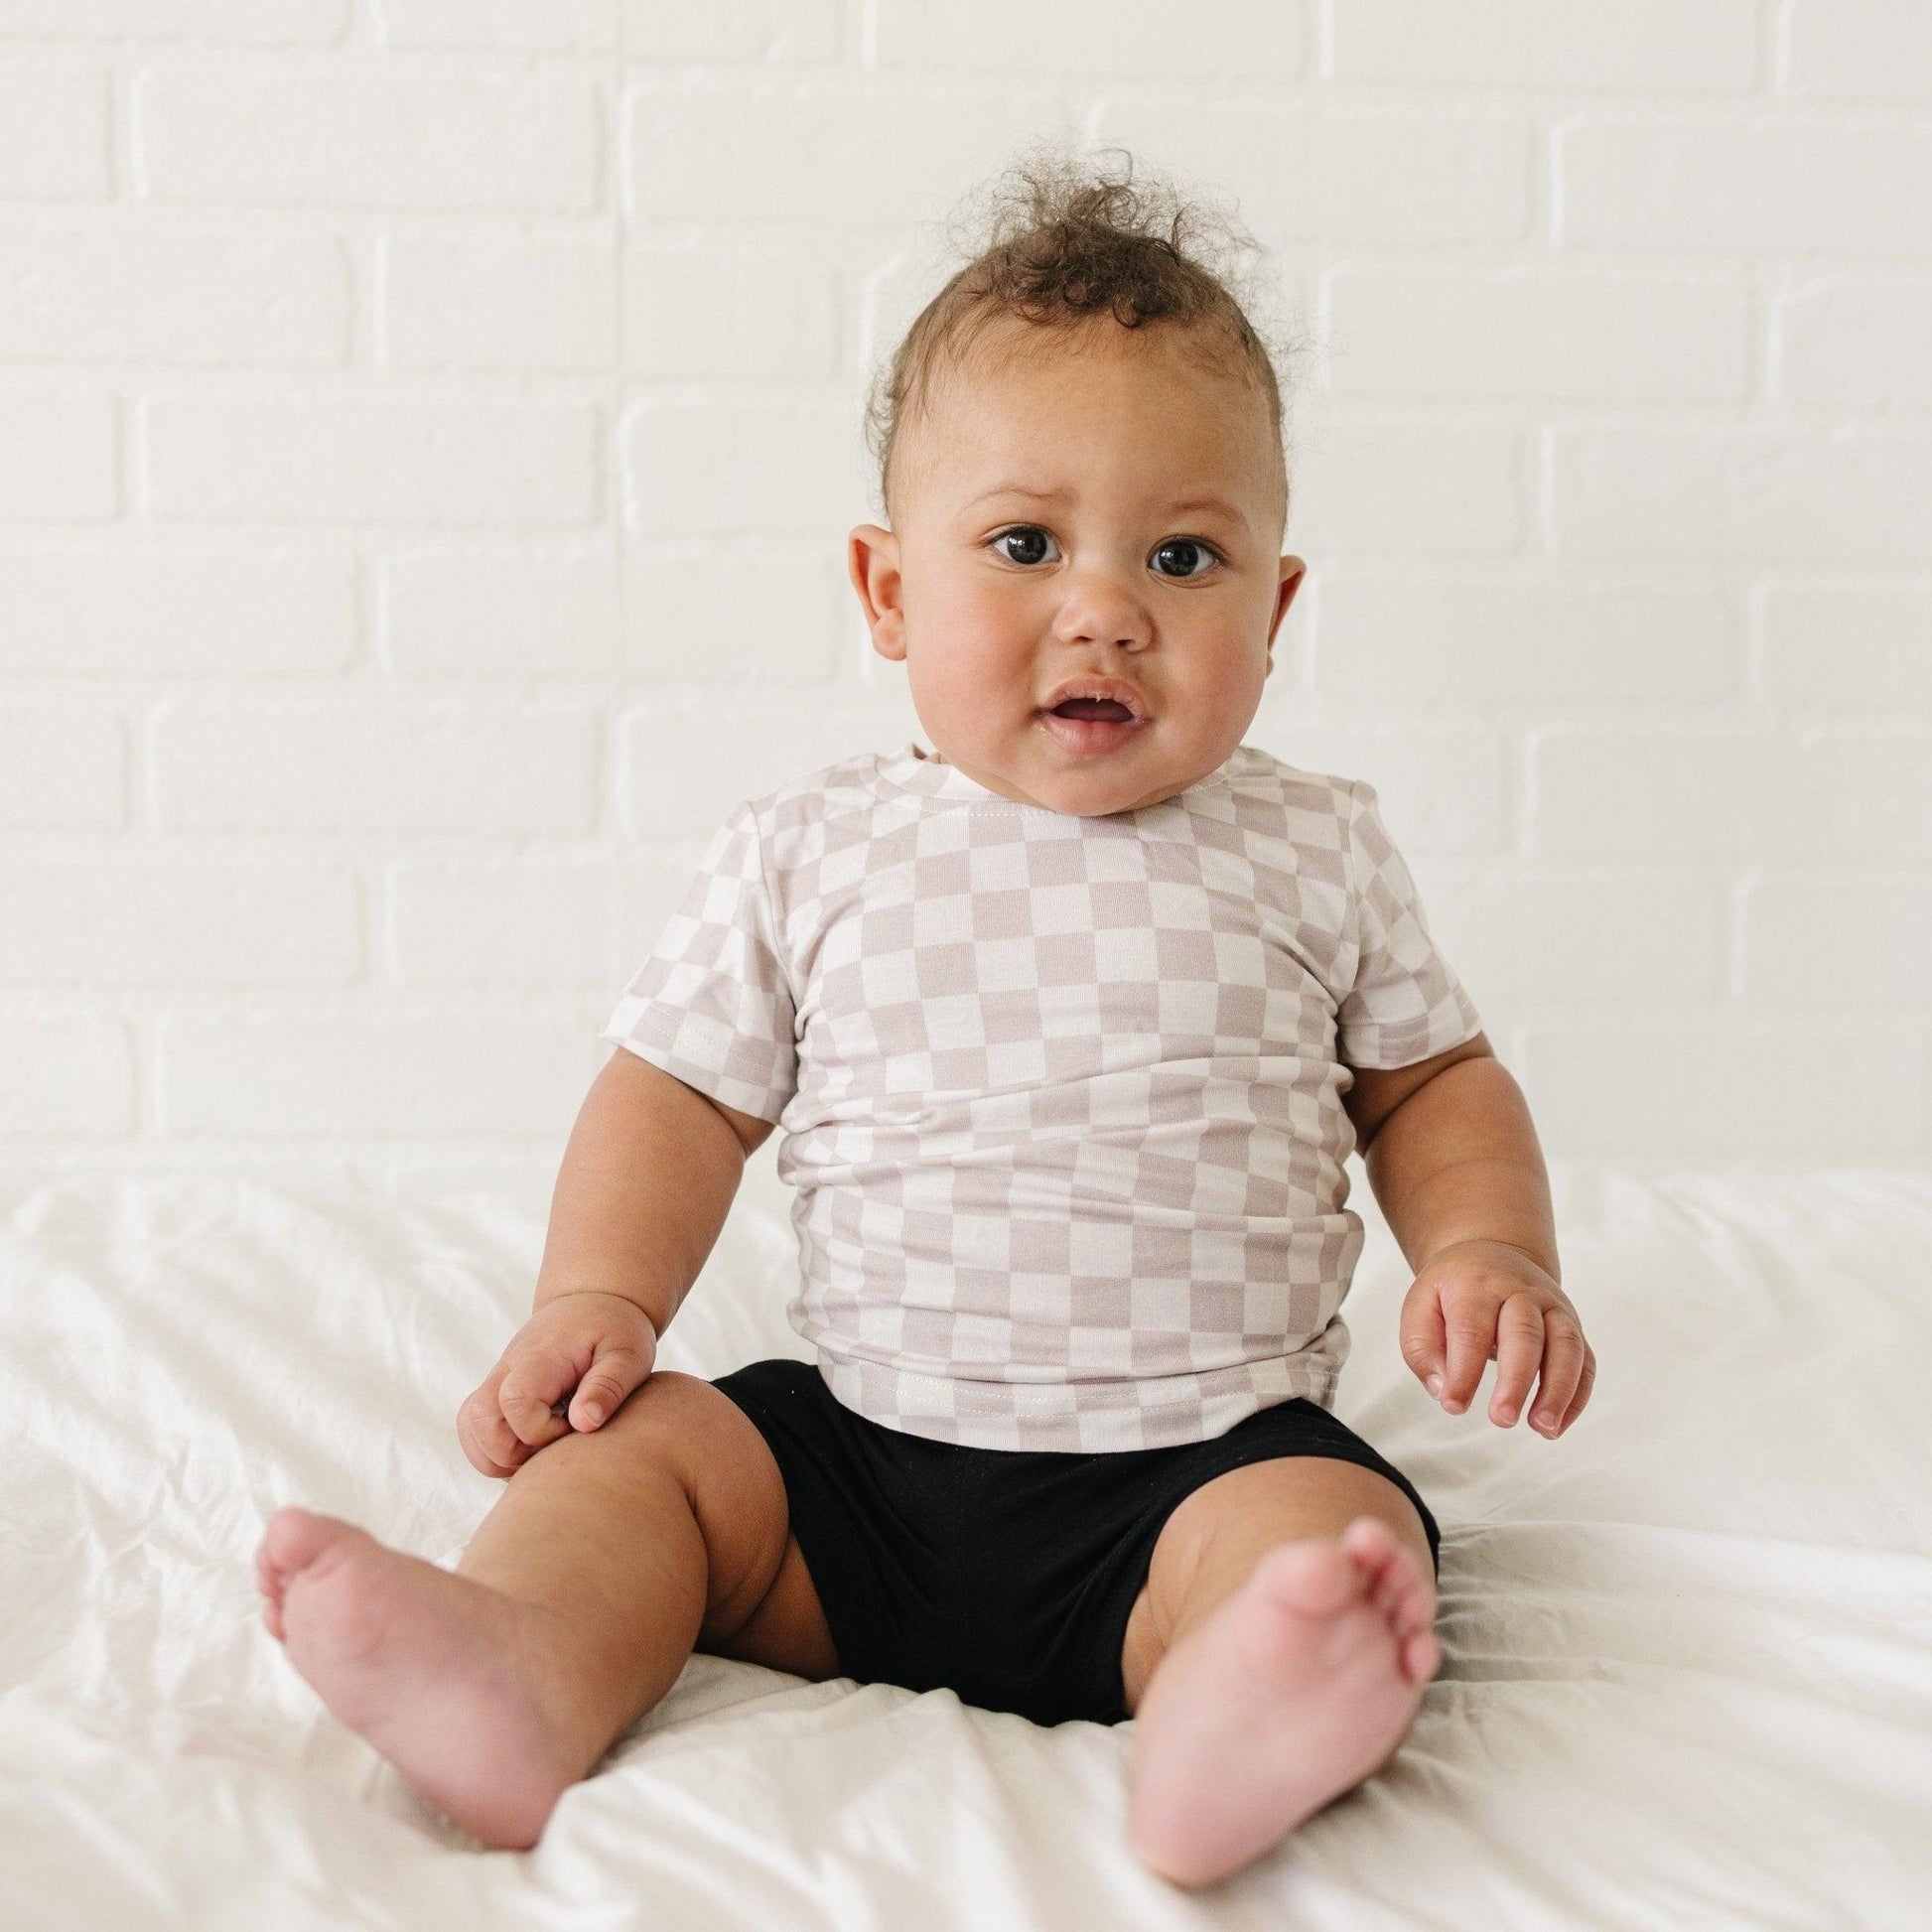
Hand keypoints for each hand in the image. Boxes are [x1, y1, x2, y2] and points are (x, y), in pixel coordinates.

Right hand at [456, 1291, 657, 1478]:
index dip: (542, 1431)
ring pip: (470, 1427)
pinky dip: (493, 1448)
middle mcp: (508, 1368)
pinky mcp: (496, 1391)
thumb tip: (584, 1423)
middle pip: (480, 1421)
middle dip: (514, 1452)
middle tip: (557, 1444)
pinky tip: (531, 1446)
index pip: (516, 1403)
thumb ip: (608, 1386)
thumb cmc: (614, 1330)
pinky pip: (473, 1427)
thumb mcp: (627, 1354)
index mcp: (541, 1358)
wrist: (592, 1304)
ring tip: (544, 1448)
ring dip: (500, 1454)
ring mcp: (497, 1379)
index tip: (575, 1426)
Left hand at [1398, 1239, 1595, 1437]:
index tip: (1453, 1405)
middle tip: (1502, 1420)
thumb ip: (1422, 1347)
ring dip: (1558, 1390)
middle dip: (1516, 1381)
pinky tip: (1557, 1425)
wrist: (1492, 1252)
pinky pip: (1585, 1361)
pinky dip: (1577, 1395)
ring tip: (1543, 1428)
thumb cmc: (1454, 1290)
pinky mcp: (1572, 1326)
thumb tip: (1442, 1389)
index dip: (1464, 1371)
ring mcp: (1553, 1308)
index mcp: (1477, 1285)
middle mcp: (1522, 1292)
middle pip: (1525, 1334)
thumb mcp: (1421, 1305)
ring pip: (1566, 1345)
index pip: (1471, 1330)